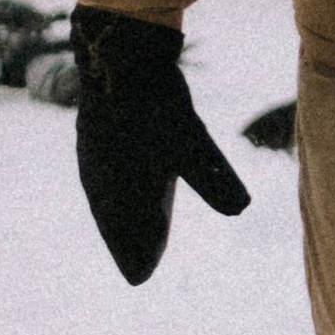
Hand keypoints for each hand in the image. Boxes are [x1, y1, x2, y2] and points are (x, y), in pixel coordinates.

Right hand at [73, 5, 251, 286]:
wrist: (119, 57)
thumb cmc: (156, 105)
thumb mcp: (193, 143)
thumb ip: (213, 179)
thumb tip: (242, 209)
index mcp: (122, 191)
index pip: (128, 234)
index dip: (137, 254)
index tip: (141, 277)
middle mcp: (102, 179)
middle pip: (114, 221)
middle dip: (126, 243)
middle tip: (137, 268)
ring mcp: (92, 156)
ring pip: (104, 198)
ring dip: (116, 219)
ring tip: (125, 232)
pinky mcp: (92, 133)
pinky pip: (98, 174)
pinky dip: (108, 191)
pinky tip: (112, 185)